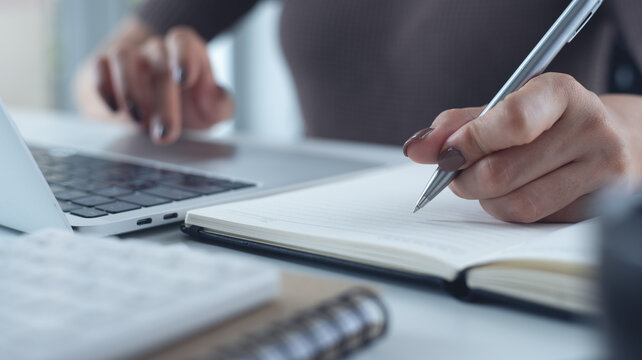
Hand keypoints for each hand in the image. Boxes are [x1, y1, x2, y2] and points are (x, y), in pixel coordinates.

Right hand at [94, 26, 232, 144]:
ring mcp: (131, 57)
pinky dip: (105, 88)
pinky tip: (115, 110)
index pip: (183, 40)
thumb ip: (220, 105)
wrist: (154, 115)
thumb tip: (216, 97)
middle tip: (166, 132)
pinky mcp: (105, 69)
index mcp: (186, 53)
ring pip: (123, 55)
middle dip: (163, 99)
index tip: (185, 79)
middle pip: (157, 58)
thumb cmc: (187, 109)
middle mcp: (158, 51)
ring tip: (139, 121)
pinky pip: (99, 67)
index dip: (184, 56)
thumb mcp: (211, 111)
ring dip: (131, 90)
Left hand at [404, 73, 641, 222]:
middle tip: (457, 173)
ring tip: (487, 183)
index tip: (444, 154)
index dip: (470, 142)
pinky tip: (517, 192)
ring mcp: (603, 170)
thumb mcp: (505, 108)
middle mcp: (590, 128)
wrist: (612, 138)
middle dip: (464, 178)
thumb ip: (458, 125)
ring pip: (516, 204)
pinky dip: (509, 211)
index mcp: (560, 93)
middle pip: (501, 172)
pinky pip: (534, 220)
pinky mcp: (602, 206)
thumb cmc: (546, 123)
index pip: (512, 121)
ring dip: (486, 199)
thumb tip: (416, 148)